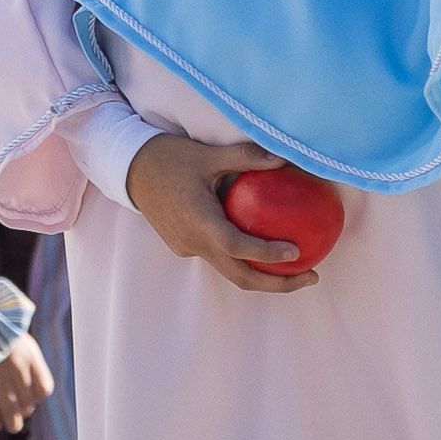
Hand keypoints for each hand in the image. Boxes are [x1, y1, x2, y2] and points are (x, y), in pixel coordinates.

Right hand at [0, 332, 55, 431]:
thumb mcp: (14, 334)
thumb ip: (26, 356)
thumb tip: (31, 385)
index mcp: (28, 353)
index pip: (44, 389)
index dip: (37, 397)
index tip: (31, 396)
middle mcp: (15, 367)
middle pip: (28, 403)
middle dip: (24, 410)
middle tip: (20, 412)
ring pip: (11, 412)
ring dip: (12, 423)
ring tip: (11, 425)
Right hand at [125, 134, 321, 292]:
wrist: (129, 170)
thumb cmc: (168, 158)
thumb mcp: (208, 155)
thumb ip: (246, 158)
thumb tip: (284, 157)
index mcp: (199, 221)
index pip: (237, 247)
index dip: (266, 254)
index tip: (296, 253)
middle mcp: (193, 242)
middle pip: (240, 277)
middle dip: (278, 284)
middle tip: (312, 277)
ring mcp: (187, 248)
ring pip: (229, 270)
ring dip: (262, 275)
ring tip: (296, 268)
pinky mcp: (184, 246)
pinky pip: (218, 257)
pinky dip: (243, 259)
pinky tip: (262, 247)